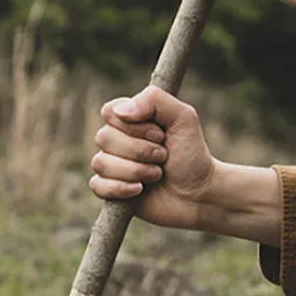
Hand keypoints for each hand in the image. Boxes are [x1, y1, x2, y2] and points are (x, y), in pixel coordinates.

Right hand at [89, 85, 282, 245]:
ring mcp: (112, 166)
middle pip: (104, 138)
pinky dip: (121, 188)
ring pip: (101, 163)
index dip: (134, 125)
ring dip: (135, 170)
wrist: (198, 194)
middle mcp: (117, 141)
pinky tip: (140, 190)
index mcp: (130, 120)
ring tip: (157, 175)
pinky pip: (97, 185)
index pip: (110, 112)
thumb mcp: (183, 118)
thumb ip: (155, 100)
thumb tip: (119, 111)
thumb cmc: (192, 155)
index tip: (160, 135)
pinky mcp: (110, 191)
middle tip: (163, 156)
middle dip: (139, 150)